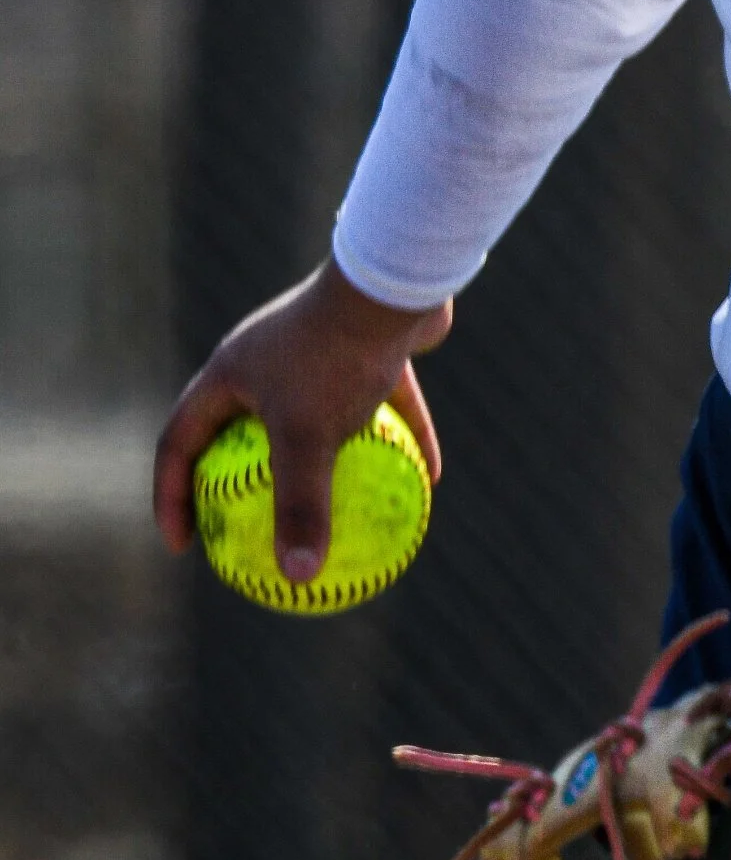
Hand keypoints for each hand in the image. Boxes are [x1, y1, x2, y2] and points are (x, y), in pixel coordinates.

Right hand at [153, 257, 451, 582]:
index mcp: (230, 373)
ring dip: (333, 464)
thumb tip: (297, 579)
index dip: (171, 496)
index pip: (180, 441)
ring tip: (346, 514)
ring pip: (320, 420)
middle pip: (243, 433)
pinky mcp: (369, 346)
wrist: (392, 280)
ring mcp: (318, 349)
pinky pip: (383, 404)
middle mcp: (267, 358)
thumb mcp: (309, 439)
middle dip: (246, 483)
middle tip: (255, 535)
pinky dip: (400, 439)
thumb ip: (300, 507)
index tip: (184, 547)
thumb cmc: (336, 356)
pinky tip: (429, 481)